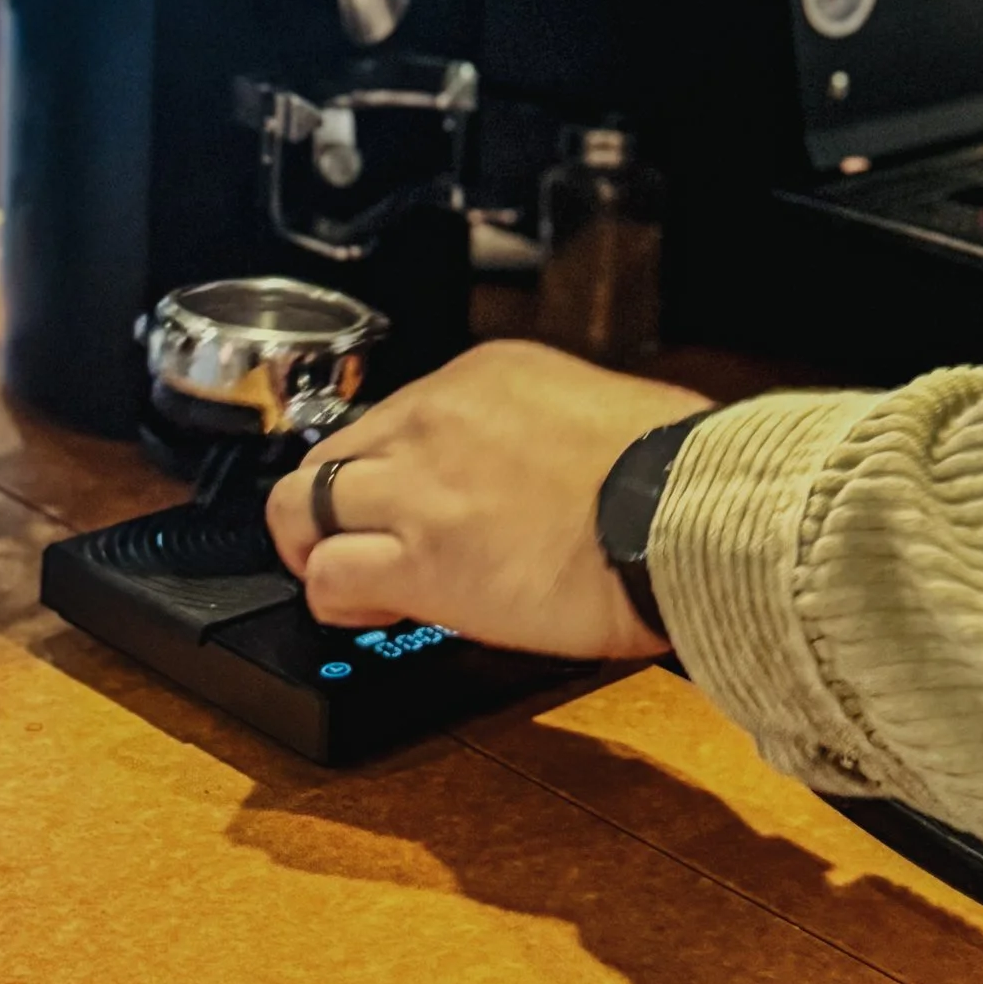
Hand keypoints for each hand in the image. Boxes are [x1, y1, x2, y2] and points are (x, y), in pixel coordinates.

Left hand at [265, 339, 709, 662]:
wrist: (681, 511)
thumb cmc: (673, 468)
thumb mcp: (603, 404)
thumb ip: (550, 429)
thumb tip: (555, 470)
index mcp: (485, 373)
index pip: (395, 416)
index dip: (396, 469)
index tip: (417, 501)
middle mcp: (435, 418)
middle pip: (332, 454)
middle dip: (339, 502)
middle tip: (365, 541)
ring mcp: (418, 487)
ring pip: (301, 506)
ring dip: (316, 545)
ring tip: (348, 579)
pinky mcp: (416, 561)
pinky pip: (326, 576)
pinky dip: (336, 596)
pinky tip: (372, 610)